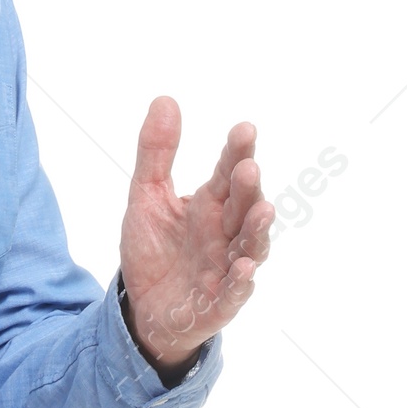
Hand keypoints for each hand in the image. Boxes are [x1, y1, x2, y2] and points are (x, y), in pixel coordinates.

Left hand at [118, 100, 275, 374]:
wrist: (143, 308)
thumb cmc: (154, 251)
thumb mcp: (146, 197)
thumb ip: (156, 153)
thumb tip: (164, 99)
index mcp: (211, 204)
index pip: (227, 173)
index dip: (236, 152)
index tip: (244, 129)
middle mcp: (226, 232)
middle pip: (243, 206)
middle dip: (248, 189)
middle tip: (248, 168)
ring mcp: (227, 267)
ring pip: (250, 246)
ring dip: (257, 230)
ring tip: (263, 210)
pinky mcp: (220, 302)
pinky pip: (234, 292)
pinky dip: (240, 281)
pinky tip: (243, 268)